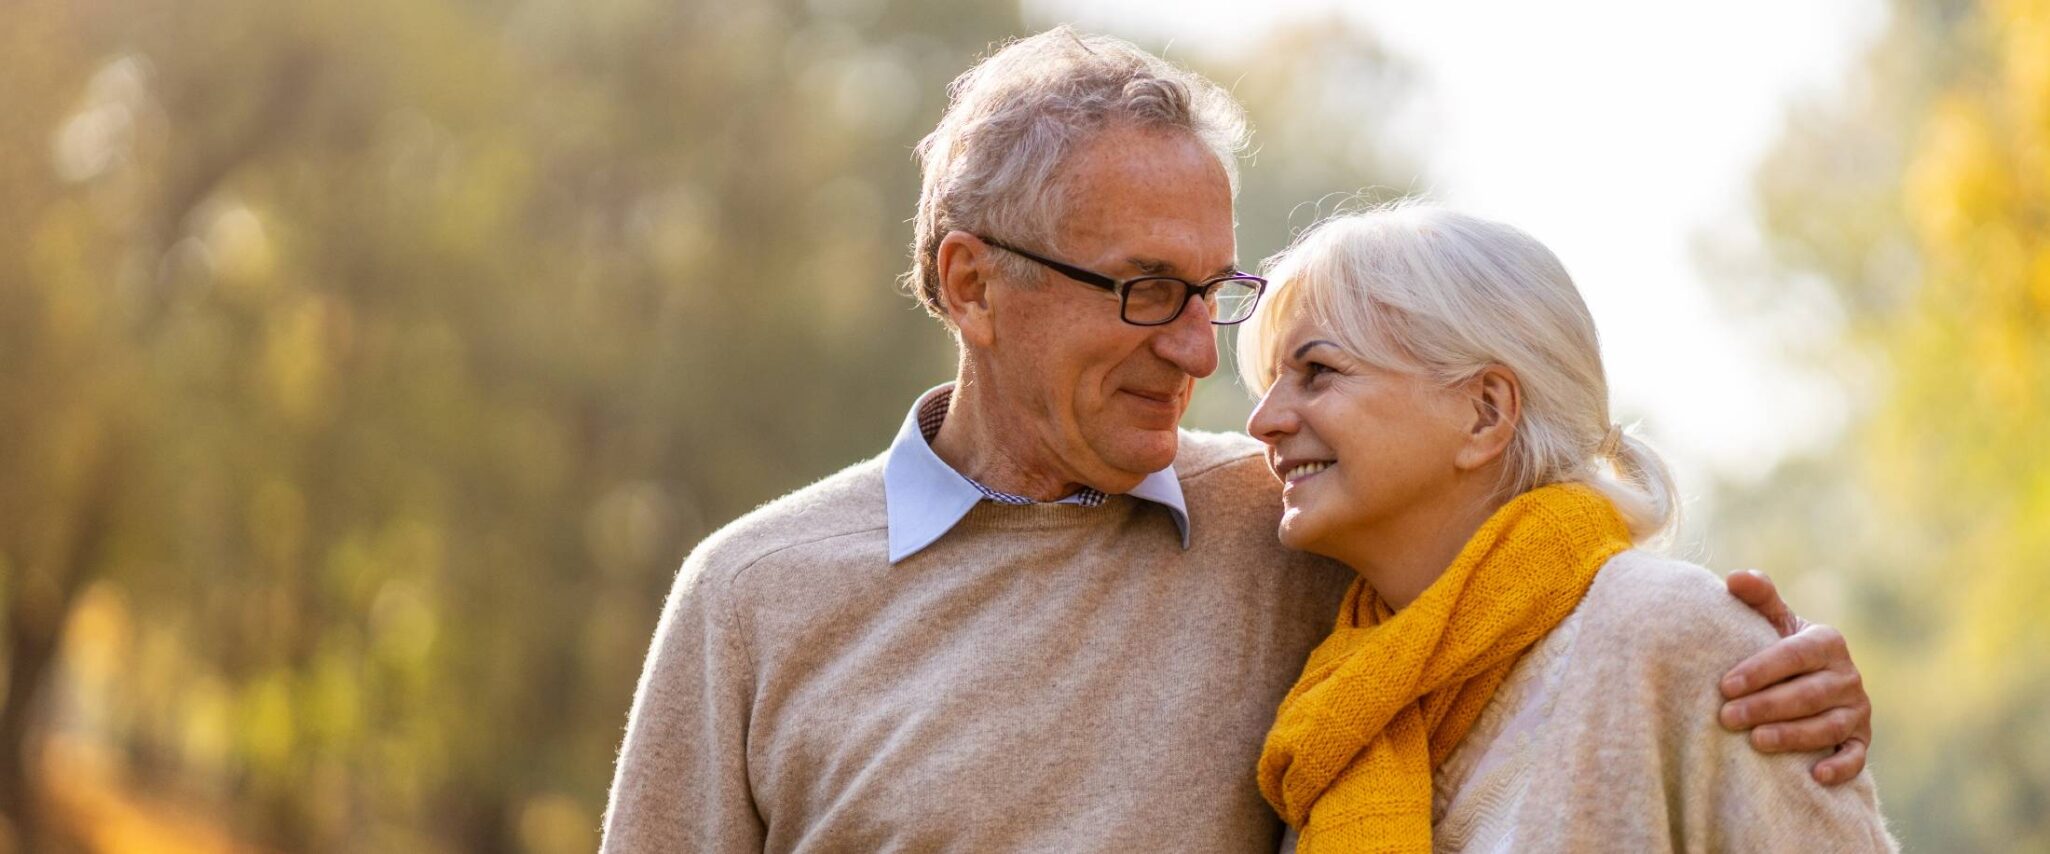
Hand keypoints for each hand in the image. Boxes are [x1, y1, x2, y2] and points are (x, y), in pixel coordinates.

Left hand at [1718, 569, 1871, 785]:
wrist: (1808, 682)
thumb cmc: (1780, 650)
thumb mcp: (1772, 622)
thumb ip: (1758, 598)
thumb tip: (1734, 577)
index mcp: (1826, 642)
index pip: (1793, 656)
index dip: (1760, 671)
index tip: (1725, 685)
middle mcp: (1848, 676)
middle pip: (1808, 694)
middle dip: (1766, 706)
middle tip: (1727, 717)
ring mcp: (1858, 710)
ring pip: (1828, 726)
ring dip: (1793, 735)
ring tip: (1755, 741)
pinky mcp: (1861, 739)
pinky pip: (1857, 756)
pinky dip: (1840, 766)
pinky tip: (1815, 774)